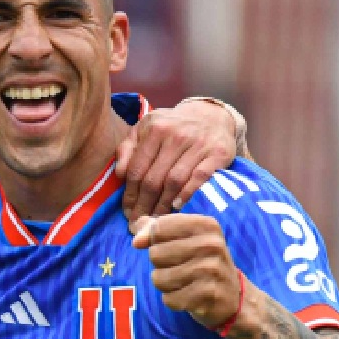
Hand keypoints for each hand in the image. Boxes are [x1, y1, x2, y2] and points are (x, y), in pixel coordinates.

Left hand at [116, 98, 240, 222]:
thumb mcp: (145, 130)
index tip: (126, 212)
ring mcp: (198, 144)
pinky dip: (188, 194)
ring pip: (174, 181)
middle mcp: (175, 135)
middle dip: (144, 204)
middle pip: (154, 178)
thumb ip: (128, 149)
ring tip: (156, 220)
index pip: (137, 169)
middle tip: (139, 223)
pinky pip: (200, 177)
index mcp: (154, 129)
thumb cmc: (171, 128)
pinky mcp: (218, 153)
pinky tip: (177, 207)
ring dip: (163, 204)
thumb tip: (120, 174)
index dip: (129, 194)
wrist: (211, 116)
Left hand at [132, 214, 242, 329]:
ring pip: (159, 278)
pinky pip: (169, 299)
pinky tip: (189, 296)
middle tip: (182, 268)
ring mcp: (211, 270)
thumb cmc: (202, 262)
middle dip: (161, 265)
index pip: (159, 227)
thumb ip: (156, 230)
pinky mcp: (207, 294)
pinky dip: (173, 300)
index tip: (169, 246)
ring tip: (185, 282)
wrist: (233, 297)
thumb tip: (136, 238)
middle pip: (155, 254)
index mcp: (205, 225)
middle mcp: (211, 244)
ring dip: (166, 284)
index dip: (154, 240)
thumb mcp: (185, 238)